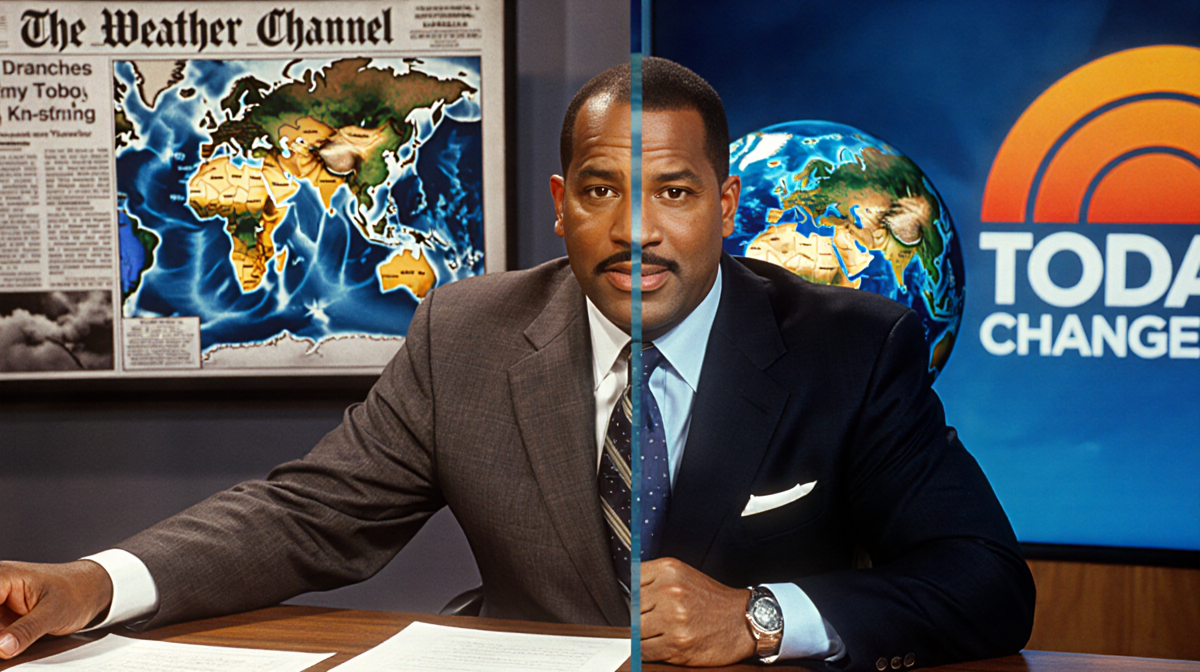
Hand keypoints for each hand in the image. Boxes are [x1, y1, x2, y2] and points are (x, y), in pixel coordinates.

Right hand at [0, 560, 112, 659]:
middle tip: (7, 645)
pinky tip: (7, 646)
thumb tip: (1, 647)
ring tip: (9, 645)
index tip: (1, 641)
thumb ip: (27, 630)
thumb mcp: (55, 613)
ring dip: (0, 637)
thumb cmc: (77, 592)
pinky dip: (1, 640)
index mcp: (2, 576)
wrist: (91, 589)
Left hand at [639, 557, 756, 665]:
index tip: (642, 603)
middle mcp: (670, 591)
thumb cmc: (713, 601)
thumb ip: (654, 580)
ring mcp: (673, 618)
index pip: (631, 582)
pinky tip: (663, 644)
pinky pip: (644, 651)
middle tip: (656, 620)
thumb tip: (626, 592)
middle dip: (640, 617)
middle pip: (632, 608)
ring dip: (644, 636)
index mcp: (669, 569)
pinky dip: (648, 651)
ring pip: (636, 631)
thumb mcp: (684, 576)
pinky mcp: (677, 644)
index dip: (635, 595)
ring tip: (661, 633)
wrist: (745, 621)